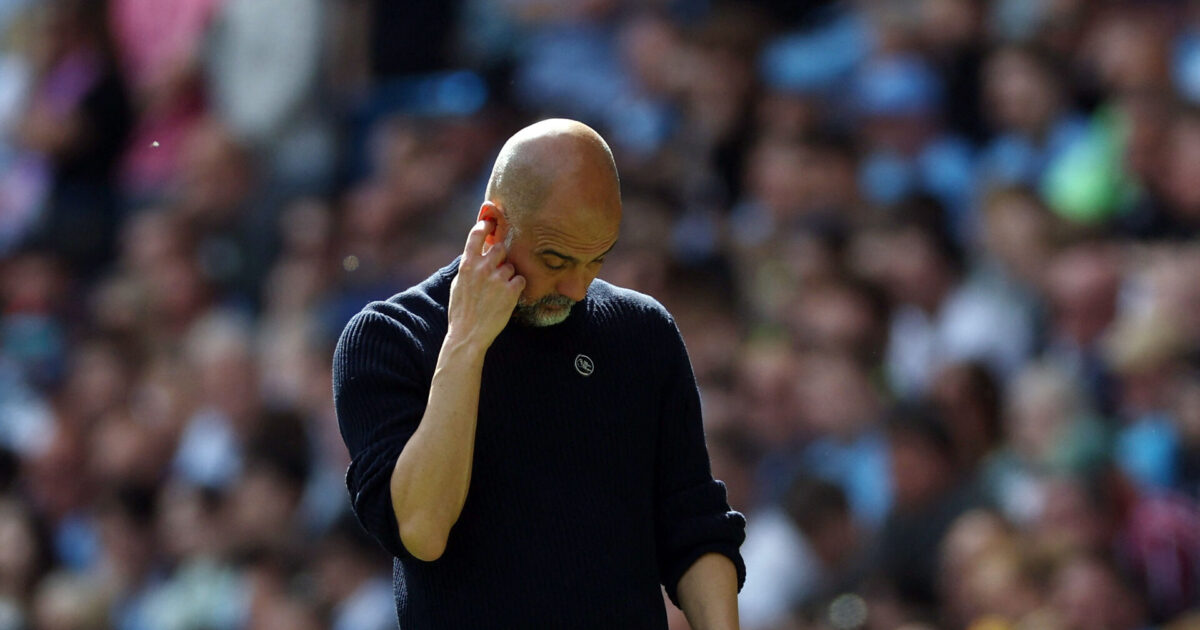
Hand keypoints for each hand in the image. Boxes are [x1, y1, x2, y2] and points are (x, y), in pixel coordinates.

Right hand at [447, 220, 524, 348]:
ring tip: (499, 292)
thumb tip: (476, 255)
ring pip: (511, 266)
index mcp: (467, 265)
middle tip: (499, 269)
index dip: (485, 226)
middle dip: (502, 256)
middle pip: (501, 248)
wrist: (468, 335)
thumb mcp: (458, 284)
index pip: (476, 235)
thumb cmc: (461, 311)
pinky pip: (520, 280)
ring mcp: (497, 279)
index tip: (491, 223)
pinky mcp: (511, 291)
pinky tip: (508, 298)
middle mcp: (482, 268)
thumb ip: (468, 268)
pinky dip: (517, 288)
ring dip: (508, 276)